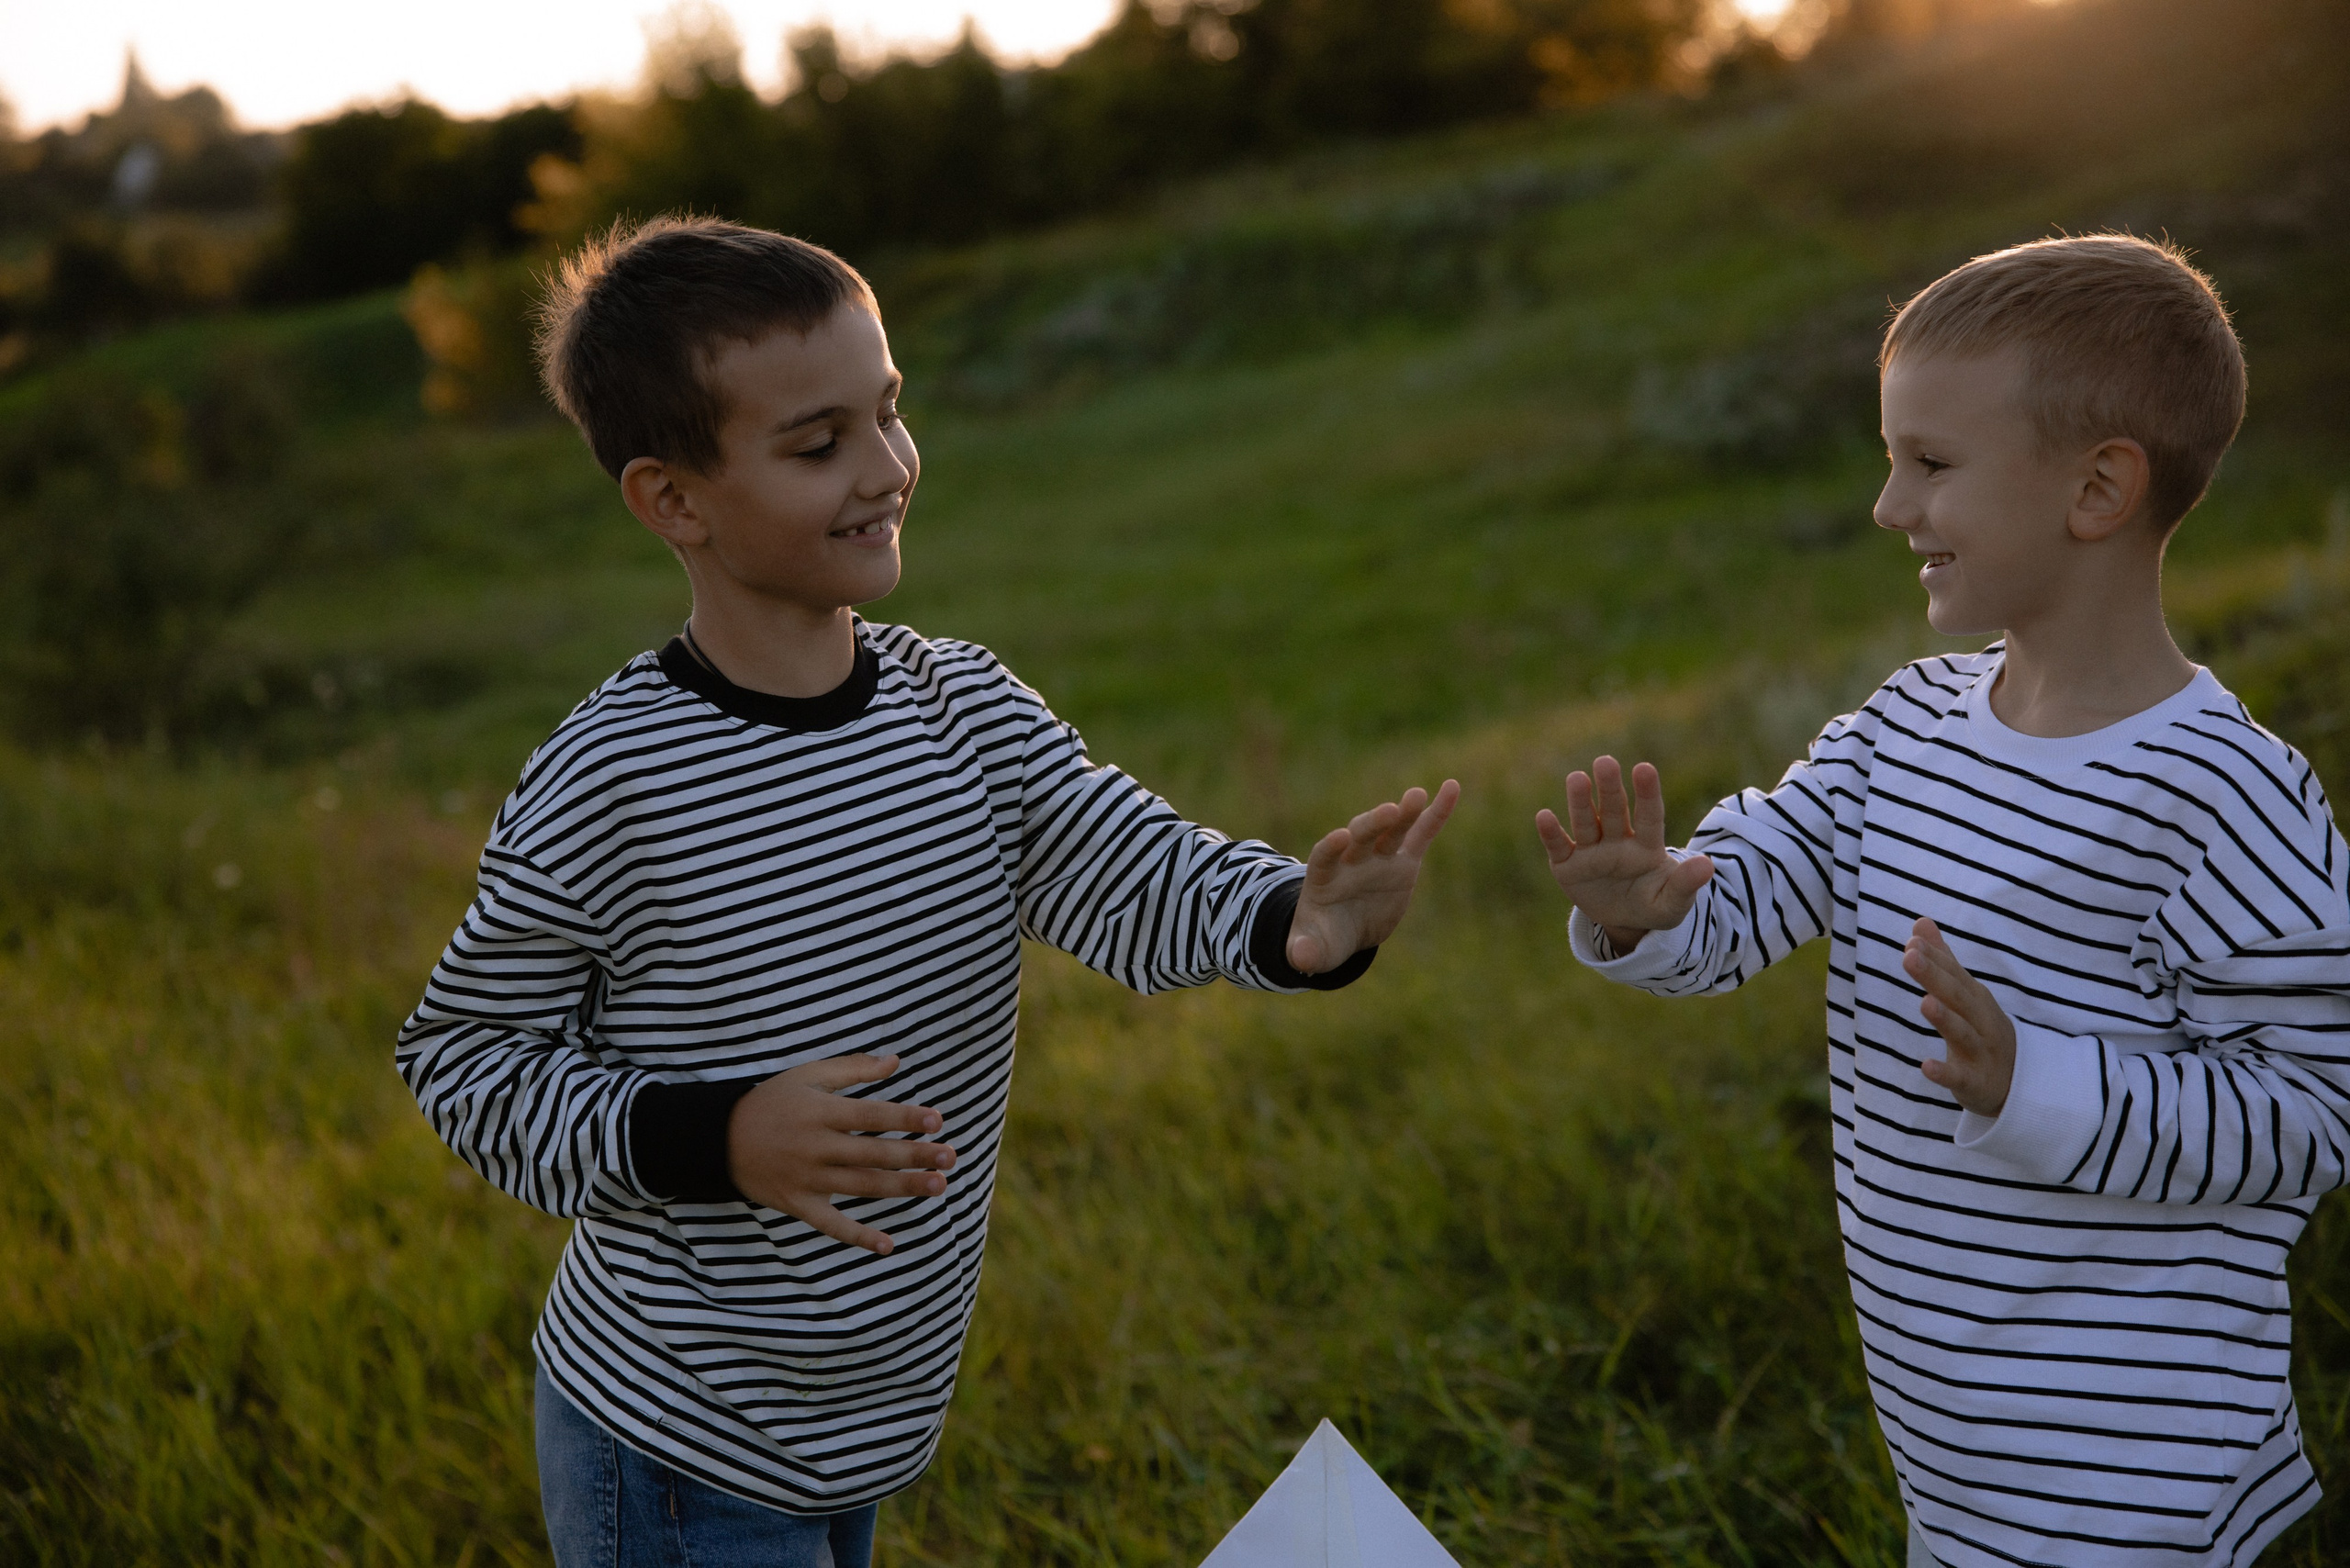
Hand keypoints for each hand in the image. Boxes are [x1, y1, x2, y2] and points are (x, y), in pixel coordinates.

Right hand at [725, 1053, 956, 1254]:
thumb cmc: (772, 1101)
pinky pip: (830, 1225)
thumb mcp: (808, 1076)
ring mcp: (806, 1178)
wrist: (720, 1139)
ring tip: (938, 1186)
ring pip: (861, 1187)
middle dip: (914, 1155)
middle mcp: (816, 1146)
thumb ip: (853, 1070)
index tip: (937, 1120)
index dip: (904, 1118)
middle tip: (950, 1157)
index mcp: (820, 1112)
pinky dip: (857, 1237)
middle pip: (872, 1154)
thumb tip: (896, 1061)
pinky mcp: (797, 1204)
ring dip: (901, 1188)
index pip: (870, 1116)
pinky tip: (887, 1245)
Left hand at [1286, 780, 1460, 973]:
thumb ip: (1304, 952)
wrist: (1345, 930)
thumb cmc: (1323, 938)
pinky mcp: (1404, 861)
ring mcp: (1378, 857)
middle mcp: (1350, 859)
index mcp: (1323, 877)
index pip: (1323, 856)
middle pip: (1360, 836)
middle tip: (1390, 811)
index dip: (1330, 847)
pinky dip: (1436, 812)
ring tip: (1416, 796)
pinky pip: (1421, 834)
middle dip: (1373, 824)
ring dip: (1403, 812)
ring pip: (1391, 830)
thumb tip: (1301, 959)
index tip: (1339, 837)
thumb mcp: (1312, 950)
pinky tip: (1451, 788)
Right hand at [1536, 755, 1712, 951]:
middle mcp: (1617, 841)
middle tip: (1605, 762)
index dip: (1647, 794)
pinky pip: (1559, 847)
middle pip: (1614, 811)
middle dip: (1610, 788)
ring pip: (1586, 822)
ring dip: (1580, 802)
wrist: (1625, 921)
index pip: (1650, 816)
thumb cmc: (1653, 904)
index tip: (1645, 769)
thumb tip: (1708, 866)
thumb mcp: (1673, 902)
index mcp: (1647, 846)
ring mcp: (1591, 851)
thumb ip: (1686, 884)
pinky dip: (1551, 833)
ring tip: (1577, 778)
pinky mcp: (1567, 865)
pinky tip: (1544, 816)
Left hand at [1906, 918, 2015, 1116]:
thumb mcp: (1965, 993)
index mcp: (1974, 997)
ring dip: (1945, 1018)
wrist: (2020, 1081)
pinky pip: (1959, 1077)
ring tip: (1925, 1002)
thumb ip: (1942, 959)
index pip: (1953, 974)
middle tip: (1910, 956)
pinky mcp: (1975, 1081)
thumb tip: (1920, 922)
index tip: (1912, 941)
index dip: (1934, 958)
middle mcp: (1979, 1020)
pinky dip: (1944, 1072)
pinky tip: (1925, 1066)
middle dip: (1935, 977)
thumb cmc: (1982, 1029)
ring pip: (1962, 1033)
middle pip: (1957, 997)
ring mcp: (1980, 1051)